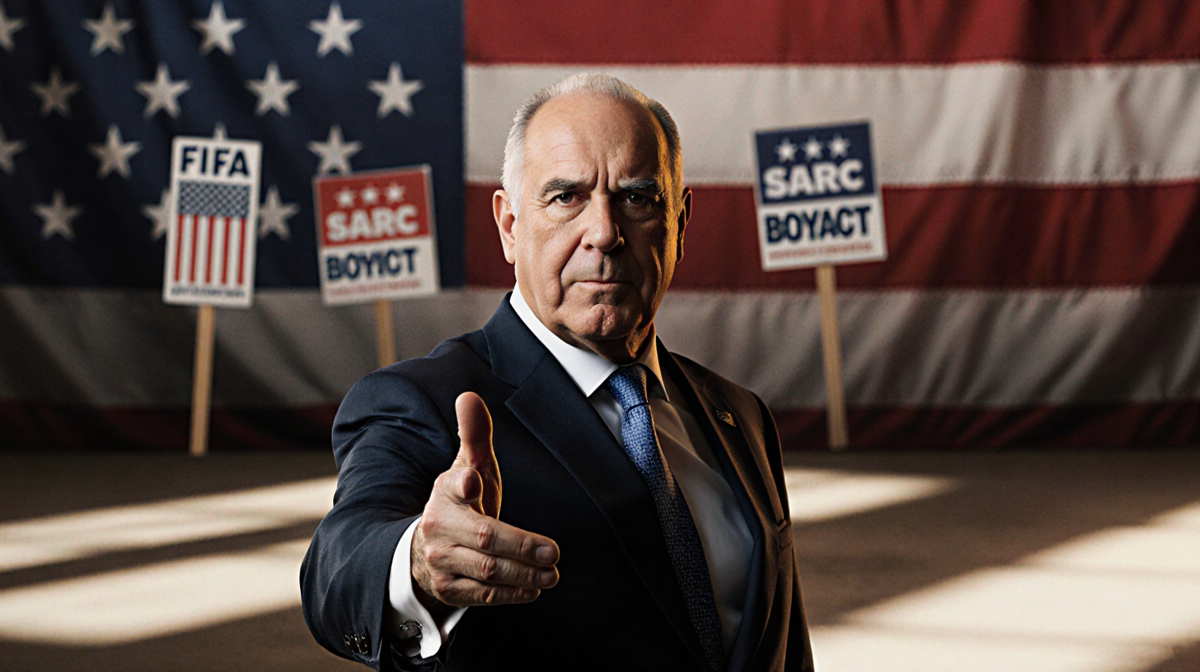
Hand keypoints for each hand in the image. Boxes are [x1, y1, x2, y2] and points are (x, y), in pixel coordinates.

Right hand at [411, 392, 560, 608]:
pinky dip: (511, 593)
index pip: (453, 487)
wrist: (425, 549)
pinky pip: (483, 596)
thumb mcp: (467, 468)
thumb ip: (474, 436)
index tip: (476, 484)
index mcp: (445, 493)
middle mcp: (439, 528)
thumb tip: (469, 396)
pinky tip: (535, 587)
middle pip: (485, 538)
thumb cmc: (459, 503)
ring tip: (553, 571)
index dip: (465, 485)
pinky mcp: (449, 589)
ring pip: (486, 571)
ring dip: (523, 573)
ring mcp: (442, 561)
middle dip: (521, 544)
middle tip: (554, 551)